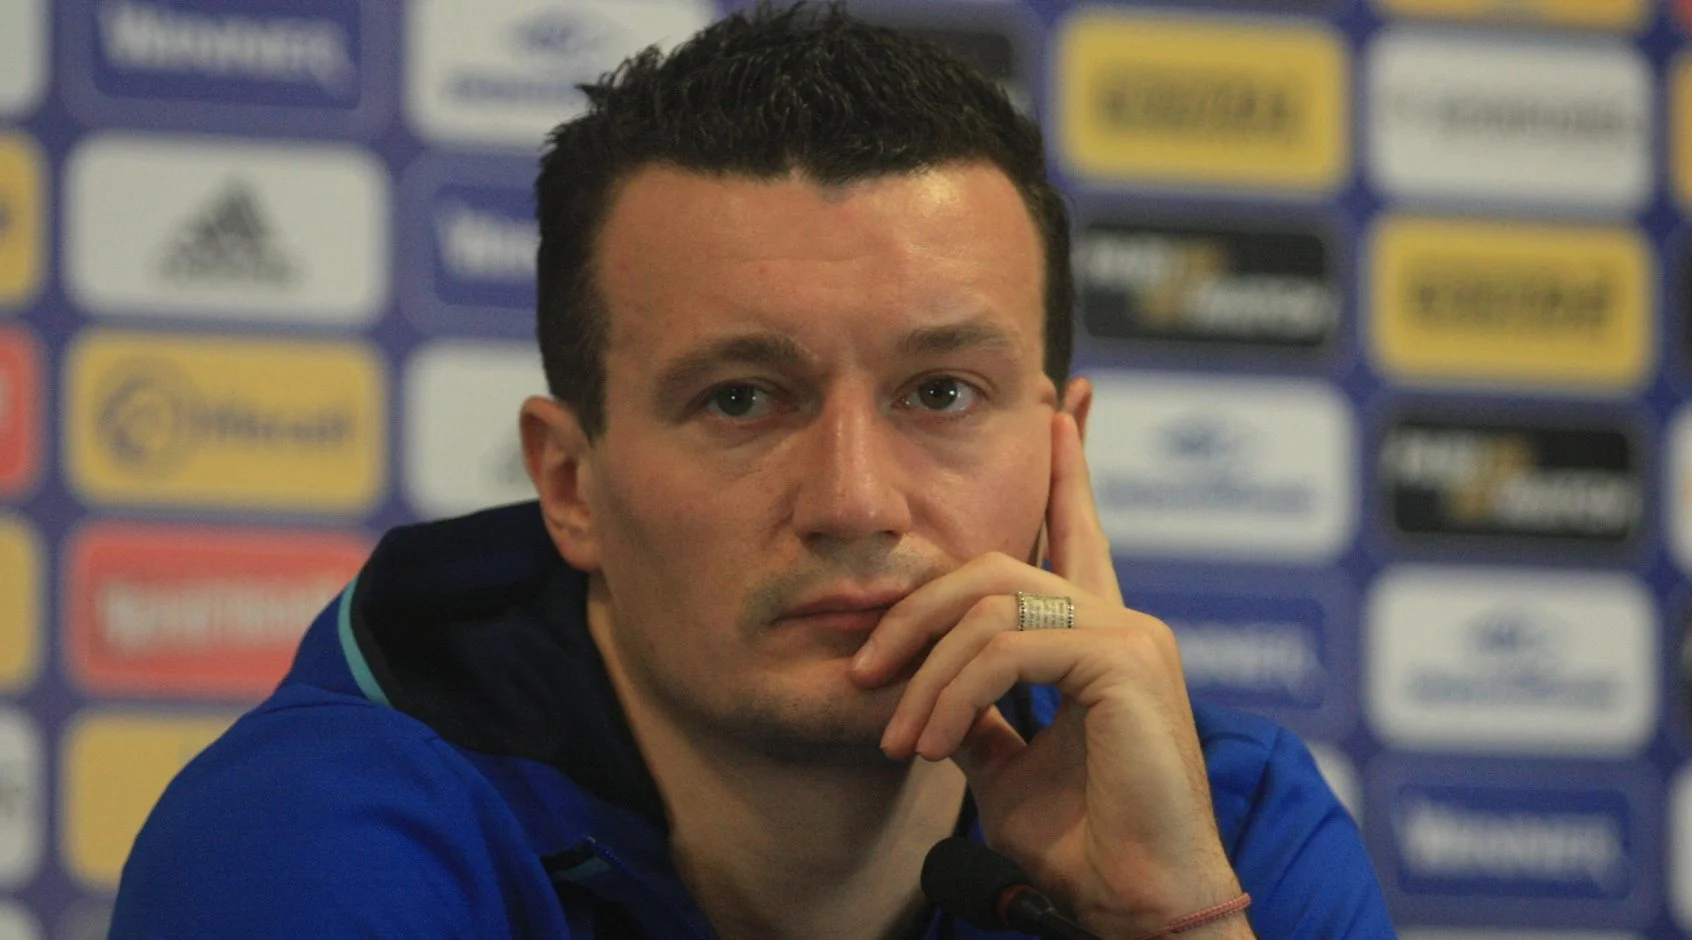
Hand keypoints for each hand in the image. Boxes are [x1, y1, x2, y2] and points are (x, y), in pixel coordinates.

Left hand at [848, 410, 1252, 937]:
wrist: (1135, 905)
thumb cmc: (1084, 845)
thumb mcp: (1008, 766)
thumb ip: (979, 712)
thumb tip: (925, 686)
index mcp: (1100, 638)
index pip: (1078, 534)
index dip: (1066, 473)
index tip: (1057, 411)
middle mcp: (1123, 623)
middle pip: (996, 567)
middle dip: (916, 610)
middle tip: (863, 670)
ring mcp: (1130, 636)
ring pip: (991, 605)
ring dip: (924, 673)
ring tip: (898, 737)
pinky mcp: (1126, 662)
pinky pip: (1008, 649)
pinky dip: (953, 694)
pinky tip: (932, 742)